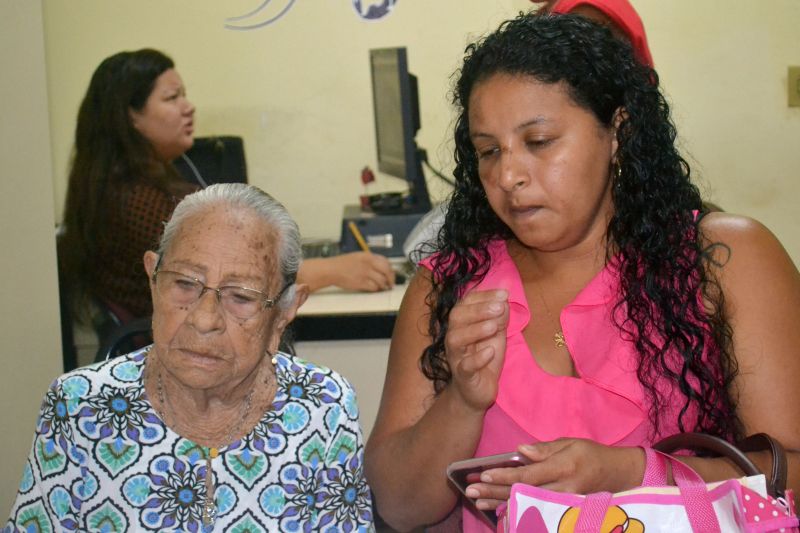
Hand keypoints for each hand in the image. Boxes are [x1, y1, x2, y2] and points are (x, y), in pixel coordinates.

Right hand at [329, 252, 394, 291]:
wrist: (331, 270)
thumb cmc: (342, 264)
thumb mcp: (358, 256)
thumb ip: (370, 260)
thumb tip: (382, 267)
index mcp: (368, 256)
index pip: (386, 261)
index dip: (390, 269)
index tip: (391, 273)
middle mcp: (368, 264)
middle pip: (387, 271)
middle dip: (391, 279)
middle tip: (391, 283)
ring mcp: (365, 273)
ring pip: (382, 281)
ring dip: (383, 285)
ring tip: (382, 287)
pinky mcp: (361, 283)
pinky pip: (374, 287)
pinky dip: (375, 289)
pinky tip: (374, 288)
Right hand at [445, 289, 508, 411]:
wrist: (477, 390)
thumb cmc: (485, 357)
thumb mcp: (496, 333)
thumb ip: (500, 315)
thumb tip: (504, 296)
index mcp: (462, 323)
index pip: (466, 302)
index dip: (484, 296)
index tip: (504, 294)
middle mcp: (455, 336)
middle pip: (457, 316)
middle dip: (478, 309)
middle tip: (499, 307)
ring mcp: (457, 356)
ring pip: (456, 339)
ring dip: (475, 330)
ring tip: (494, 326)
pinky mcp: (463, 376)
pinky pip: (465, 366)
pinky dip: (477, 358)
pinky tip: (490, 352)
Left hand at [465, 439, 644, 510]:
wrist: (618, 475)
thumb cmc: (591, 454)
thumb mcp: (571, 443)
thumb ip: (544, 449)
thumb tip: (519, 450)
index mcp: (563, 468)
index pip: (529, 475)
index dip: (505, 475)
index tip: (484, 474)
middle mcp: (562, 490)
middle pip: (522, 492)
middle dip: (494, 491)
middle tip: (470, 490)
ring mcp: (562, 504)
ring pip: (525, 505)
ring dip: (499, 503)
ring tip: (477, 501)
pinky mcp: (562, 511)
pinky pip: (535, 512)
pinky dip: (514, 510)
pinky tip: (497, 510)